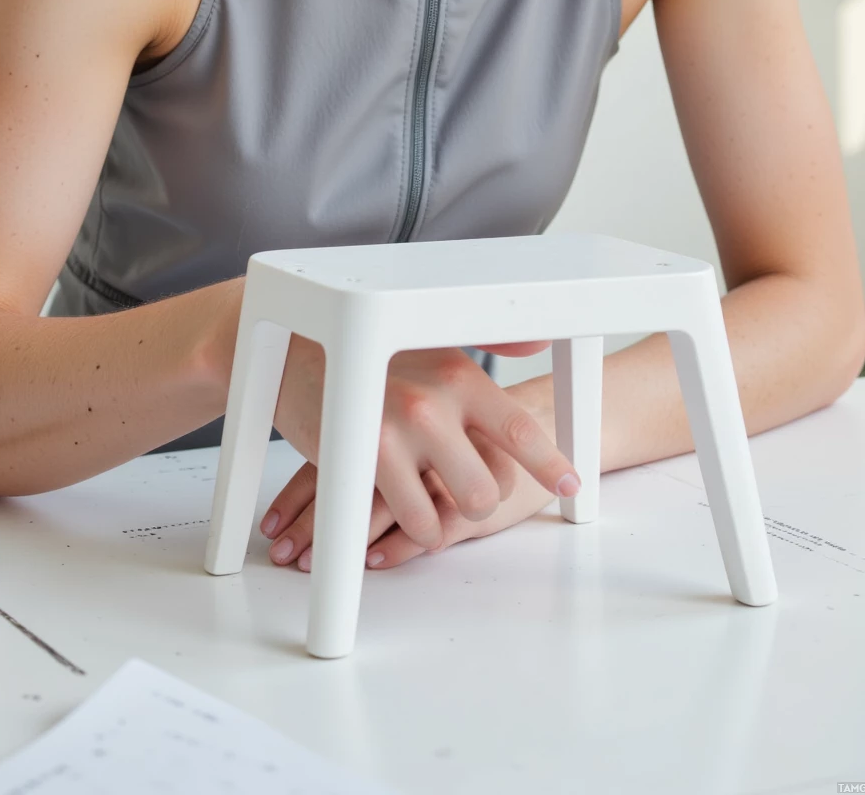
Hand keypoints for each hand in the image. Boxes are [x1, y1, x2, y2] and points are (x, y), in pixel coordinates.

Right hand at [271, 336, 577, 554]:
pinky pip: (404, 520)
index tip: (571, 485)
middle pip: (485, 490)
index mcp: (457, 375)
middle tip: (460, 492)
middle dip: (477, 502)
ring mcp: (391, 436)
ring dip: (441, 523)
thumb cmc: (369, 352)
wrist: (293, 352)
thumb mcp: (431, 339)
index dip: (550, 464)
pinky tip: (402, 513)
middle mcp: (430, 404)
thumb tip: (545, 335)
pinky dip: (409, 528)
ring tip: (428, 507)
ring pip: (445, 516)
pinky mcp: (357, 462)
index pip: (519, 430)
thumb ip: (490, 340)